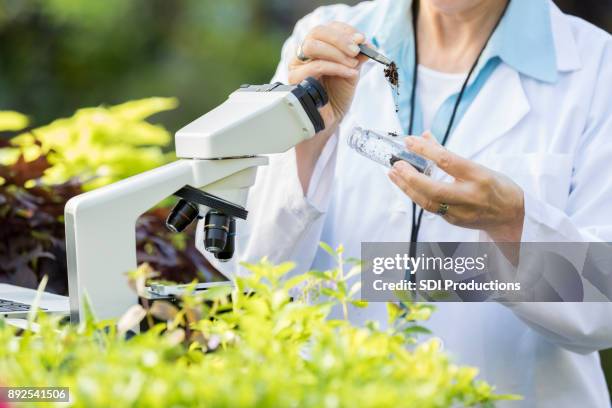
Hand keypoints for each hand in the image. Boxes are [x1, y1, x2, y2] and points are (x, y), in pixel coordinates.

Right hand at [288, 21, 367, 130]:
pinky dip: (336, 67)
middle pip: (316, 32)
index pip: (326, 28)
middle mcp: (303, 53)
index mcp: (316, 47)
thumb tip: (366, 43)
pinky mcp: (295, 80)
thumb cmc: (338, 95)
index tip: (361, 39)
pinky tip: (349, 73)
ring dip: (336, 53)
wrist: (331, 117)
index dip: (345, 31)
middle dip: (340, 39)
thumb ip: (357, 56)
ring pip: (312, 46)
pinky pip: (315, 67)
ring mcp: (297, 65)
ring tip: (353, 64)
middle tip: (356, 50)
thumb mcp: (352, 70)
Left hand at [388, 132, 524, 241]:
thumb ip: (448, 153)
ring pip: (427, 202)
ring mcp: (461, 212)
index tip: (409, 141)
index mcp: (478, 176)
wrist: (511, 216)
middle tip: (397, 164)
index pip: (447, 161)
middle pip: (434, 189)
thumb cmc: (495, 187)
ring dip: (407, 187)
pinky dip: (416, 195)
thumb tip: (424, 136)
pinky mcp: (453, 221)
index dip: (425, 150)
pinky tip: (405, 185)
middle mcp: (469, 196)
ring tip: (393, 173)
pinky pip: (430, 208)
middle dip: (411, 177)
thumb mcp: (478, 166)